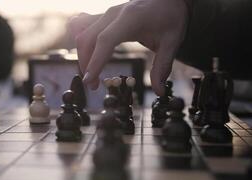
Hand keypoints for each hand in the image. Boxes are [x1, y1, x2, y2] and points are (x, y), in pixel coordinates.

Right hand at [68, 0, 188, 95]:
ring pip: (82, 34)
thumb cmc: (171, 17)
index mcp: (131, 18)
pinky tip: (84, 53)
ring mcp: (106, 13)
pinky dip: (81, 42)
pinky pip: (83, 27)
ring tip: (91, 74)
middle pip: (88, 39)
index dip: (95, 61)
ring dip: (82, 56)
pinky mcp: (103, 16)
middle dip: (86, 64)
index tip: (89, 80)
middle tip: (94, 85)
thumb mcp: (172, 42)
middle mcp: (113, 14)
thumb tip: (159, 91)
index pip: (105, 41)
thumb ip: (162, 67)